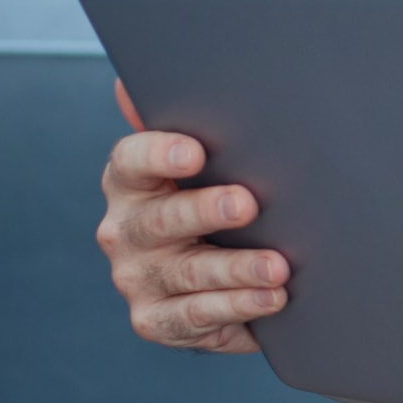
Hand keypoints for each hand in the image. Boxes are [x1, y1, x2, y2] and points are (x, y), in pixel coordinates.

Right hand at [94, 79, 290, 353]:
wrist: (220, 279)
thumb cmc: (215, 204)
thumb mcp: (207, 166)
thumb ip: (184, 121)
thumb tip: (134, 81)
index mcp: (129, 182)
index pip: (130, 162)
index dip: (158, 155)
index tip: (194, 152)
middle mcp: (123, 231)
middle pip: (159, 220)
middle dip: (205, 211)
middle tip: (248, 203)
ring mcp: (137, 279)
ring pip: (186, 272)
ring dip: (236, 269)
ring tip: (278, 266)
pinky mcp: (155, 321)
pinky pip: (196, 316)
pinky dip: (237, 308)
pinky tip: (271, 298)